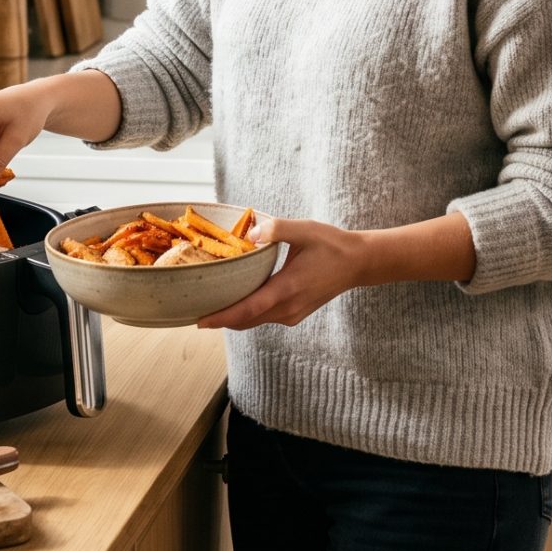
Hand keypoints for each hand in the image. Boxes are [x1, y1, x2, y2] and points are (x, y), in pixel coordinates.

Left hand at [196, 216, 381, 329]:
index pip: (247, 310)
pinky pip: (264, 318)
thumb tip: (250, 234)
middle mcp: (288, 308)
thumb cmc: (331, 245)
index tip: (200, 321)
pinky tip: (236, 302)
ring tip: (209, 307)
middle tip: (193, 313)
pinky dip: (247, 314)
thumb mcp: (305, 229)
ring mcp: (293, 314)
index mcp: (288, 288)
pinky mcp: (295, 314)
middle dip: (219, 319)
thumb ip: (277, 228)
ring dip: (232, 318)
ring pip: (254, 322)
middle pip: (245, 321)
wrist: (358, 263)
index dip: (222, 317)